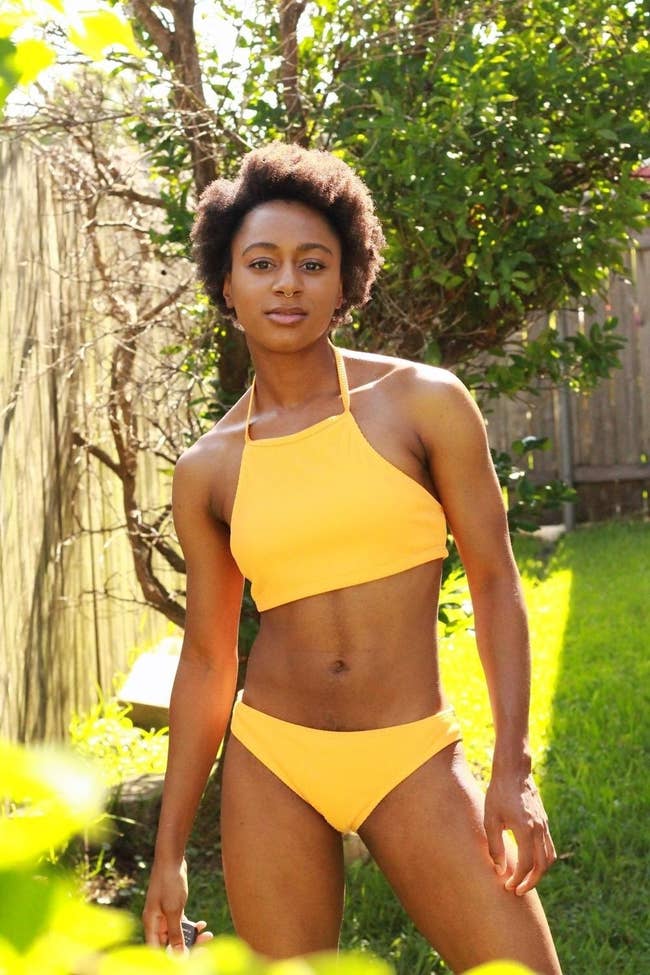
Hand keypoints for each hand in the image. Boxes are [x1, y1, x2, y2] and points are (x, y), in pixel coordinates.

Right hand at [142, 856, 200, 950]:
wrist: (171, 858)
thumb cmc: (169, 882)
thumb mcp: (173, 910)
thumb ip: (175, 933)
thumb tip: (178, 955)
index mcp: (151, 924)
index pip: (157, 950)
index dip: (170, 958)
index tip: (187, 960)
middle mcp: (156, 922)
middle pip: (169, 943)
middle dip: (186, 947)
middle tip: (204, 948)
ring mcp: (164, 915)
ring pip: (177, 934)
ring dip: (192, 936)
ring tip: (208, 935)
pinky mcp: (172, 908)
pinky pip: (181, 923)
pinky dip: (191, 925)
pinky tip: (202, 924)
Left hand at [484, 771, 556, 895]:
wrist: (514, 771)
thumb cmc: (498, 793)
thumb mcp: (490, 819)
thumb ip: (495, 846)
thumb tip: (500, 870)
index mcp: (525, 829)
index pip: (527, 865)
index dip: (518, 879)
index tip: (508, 886)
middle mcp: (539, 829)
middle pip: (542, 866)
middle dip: (531, 882)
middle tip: (517, 890)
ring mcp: (544, 825)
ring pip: (549, 858)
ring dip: (539, 872)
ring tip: (524, 879)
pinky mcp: (544, 822)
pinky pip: (549, 847)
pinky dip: (543, 859)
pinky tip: (530, 862)